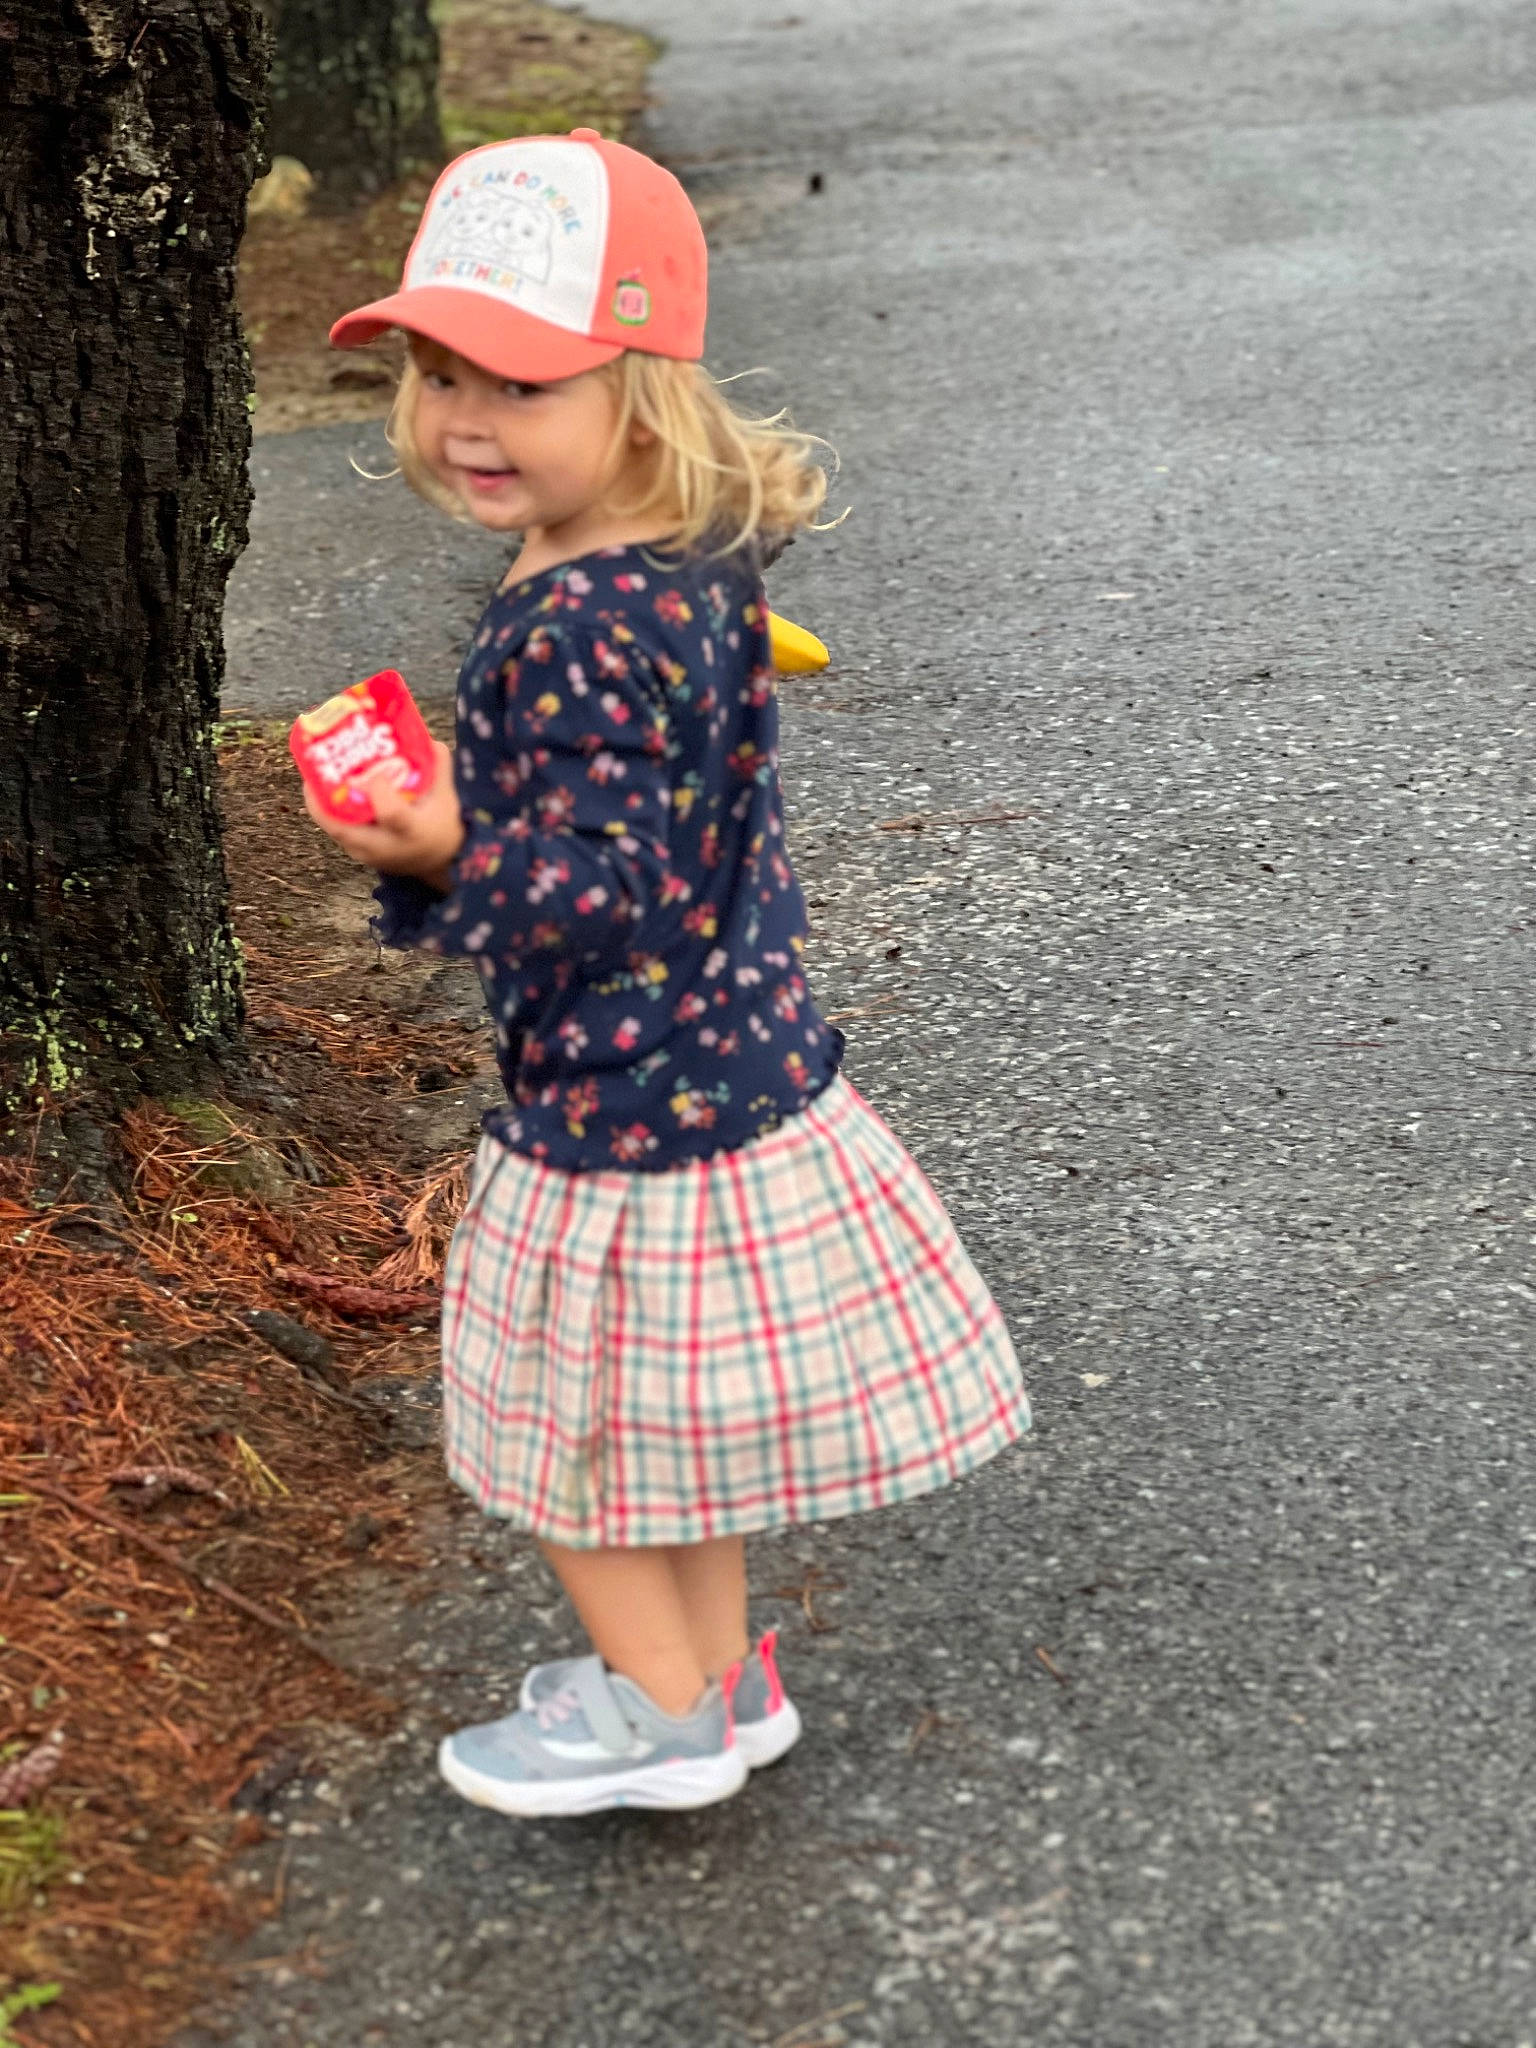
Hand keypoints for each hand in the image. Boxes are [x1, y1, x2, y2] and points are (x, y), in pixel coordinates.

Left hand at [303, 740, 465, 889]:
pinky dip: (329, 809)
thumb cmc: (442, 824)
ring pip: (334, 828)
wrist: (438, 859)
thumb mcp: (447, 796)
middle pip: (342, 828)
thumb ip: (438, 766)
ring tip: (316, 772)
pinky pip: (336, 830)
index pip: (390, 814)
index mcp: (411, 831)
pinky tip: (327, 786)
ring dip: (321, 801)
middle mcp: (385, 847)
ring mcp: (368, 854)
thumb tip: (424, 739)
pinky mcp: (358, 853)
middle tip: (317, 766)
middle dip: (323, 797)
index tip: (377, 771)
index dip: (379, 790)